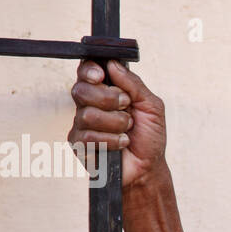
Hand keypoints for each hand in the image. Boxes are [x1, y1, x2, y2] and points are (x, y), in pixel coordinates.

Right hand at [69, 58, 167, 193]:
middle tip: (126, 107)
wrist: (149, 167)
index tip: (101, 76)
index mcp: (105, 90)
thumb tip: (113, 64)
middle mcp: (89, 104)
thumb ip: (134, 84)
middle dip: (108, 99)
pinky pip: (88, 136)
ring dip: (115, 123)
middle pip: (81, 90)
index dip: (89, 70)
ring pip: (87, 115)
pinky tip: (122, 143)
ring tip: (127, 130)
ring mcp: (81, 124)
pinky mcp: (79, 144)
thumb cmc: (150, 136)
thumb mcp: (151, 106)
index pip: (86, 72)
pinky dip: (111, 140)